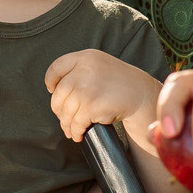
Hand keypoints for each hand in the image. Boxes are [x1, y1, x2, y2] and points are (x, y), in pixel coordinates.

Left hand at [45, 50, 165, 143]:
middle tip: (64, 117)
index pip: (56, 68)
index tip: (52, 90)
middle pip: (58, 94)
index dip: (51, 81)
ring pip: (65, 111)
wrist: (141, 94)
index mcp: (85, 57)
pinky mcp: (92, 106)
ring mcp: (86, 88)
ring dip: (66, 124)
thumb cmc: (119, 82)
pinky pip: (76, 123)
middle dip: (59, 109)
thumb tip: (55, 90)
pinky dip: (75, 131)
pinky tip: (78, 134)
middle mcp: (83, 70)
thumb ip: (79, 70)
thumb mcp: (98, 65)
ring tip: (71, 129)